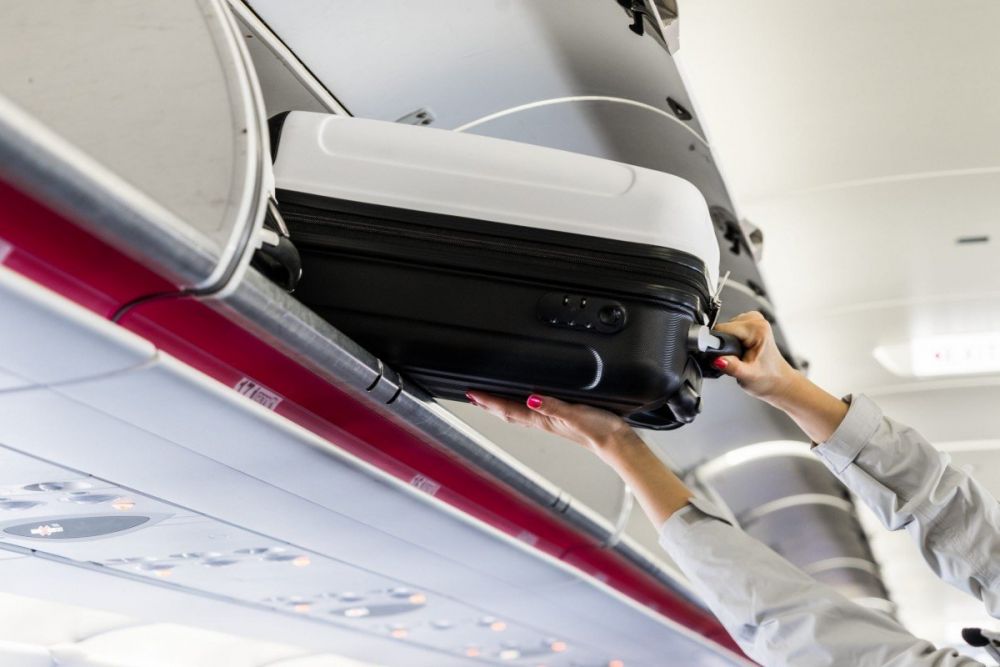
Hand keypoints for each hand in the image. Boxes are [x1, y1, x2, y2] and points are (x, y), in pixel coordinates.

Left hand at [464, 391, 640, 460]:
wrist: (616, 444)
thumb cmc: (600, 430)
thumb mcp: (576, 414)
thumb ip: (553, 407)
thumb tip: (530, 399)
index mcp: (543, 420)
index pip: (509, 409)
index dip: (489, 401)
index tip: (473, 394)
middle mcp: (543, 422)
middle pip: (508, 413)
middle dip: (489, 405)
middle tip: (472, 397)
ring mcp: (550, 423)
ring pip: (518, 413)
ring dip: (501, 407)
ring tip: (489, 402)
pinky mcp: (560, 421)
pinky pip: (532, 413)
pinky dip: (519, 407)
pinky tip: (524, 404)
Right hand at [712, 311, 800, 404]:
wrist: (778, 381)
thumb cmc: (768, 378)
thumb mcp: (748, 376)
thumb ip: (732, 367)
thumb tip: (718, 359)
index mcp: (757, 329)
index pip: (723, 329)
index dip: (719, 344)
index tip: (725, 356)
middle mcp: (757, 321)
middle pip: (724, 327)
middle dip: (724, 344)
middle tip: (736, 358)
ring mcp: (755, 320)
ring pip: (726, 327)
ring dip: (727, 342)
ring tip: (740, 355)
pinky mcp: (752, 324)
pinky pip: (731, 328)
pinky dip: (731, 339)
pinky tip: (740, 349)